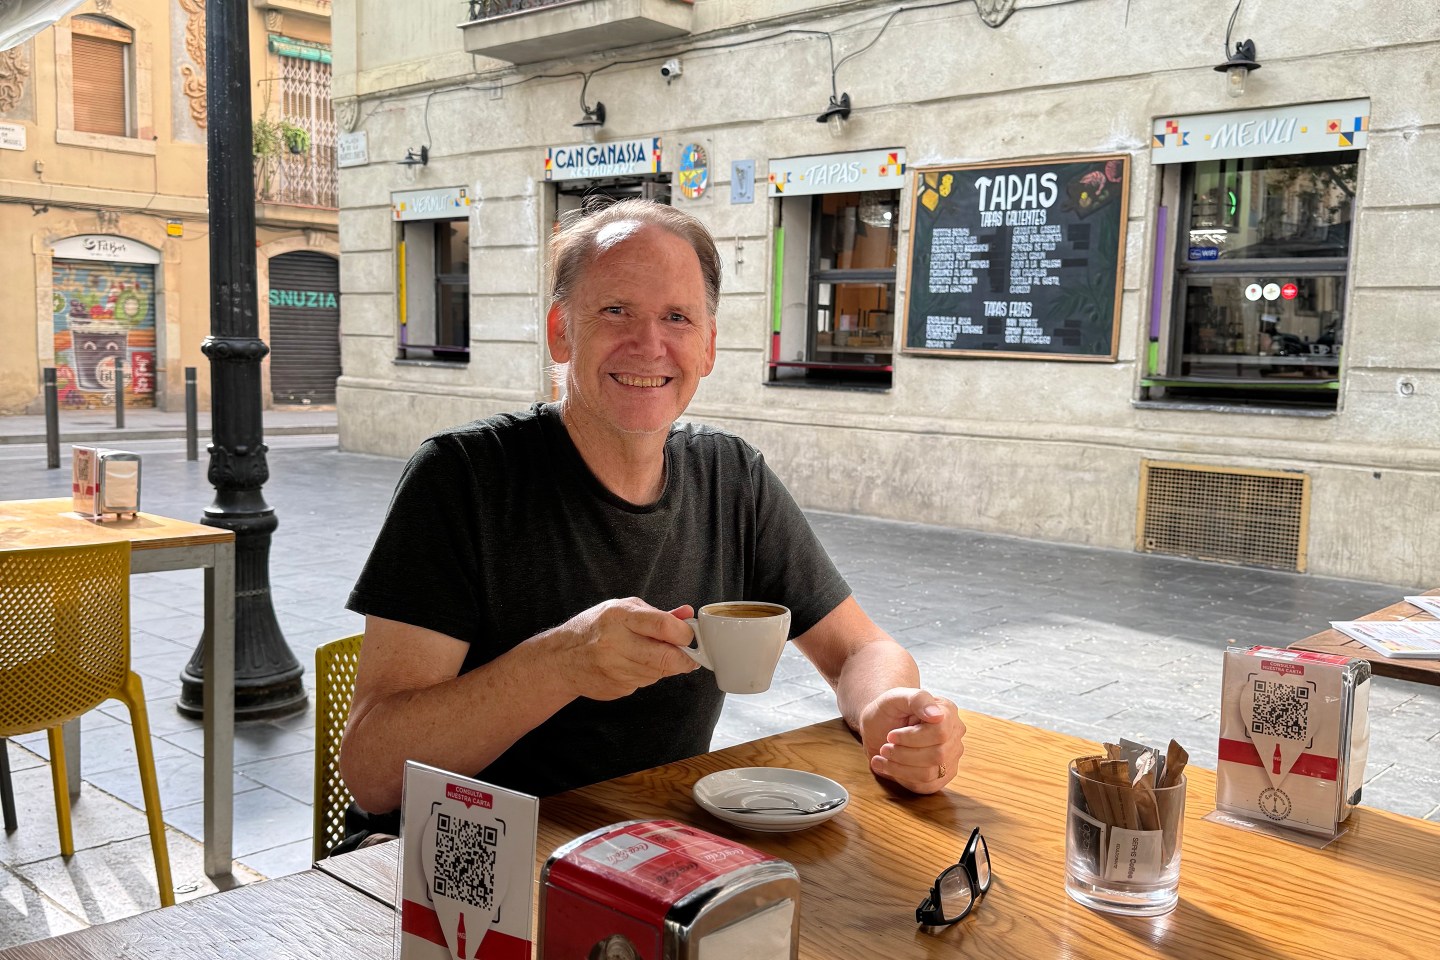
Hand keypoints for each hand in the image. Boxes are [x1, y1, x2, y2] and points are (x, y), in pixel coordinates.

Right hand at [548, 597, 699, 700]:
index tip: (690, 635)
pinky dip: (648, 674)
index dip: (685, 634)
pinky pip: (646, 682)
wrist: (560, 660)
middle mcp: (616, 644)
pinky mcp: (617, 688)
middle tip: (690, 654)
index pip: (663, 626)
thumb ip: (656, 614)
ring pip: (659, 673)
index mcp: (619, 617)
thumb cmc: (593, 628)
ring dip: (665, 666)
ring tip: (653, 653)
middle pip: (666, 657)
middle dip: (685, 658)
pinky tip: (634, 664)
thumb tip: (686, 614)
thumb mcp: (622, 609)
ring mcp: (616, 669)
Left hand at [860, 688, 964, 793]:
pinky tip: (888, 767)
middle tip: (884, 748)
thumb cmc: (889, 709)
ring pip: (929, 773)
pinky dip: (902, 779)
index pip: (940, 732)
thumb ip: (917, 699)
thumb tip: (937, 715)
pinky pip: (926, 787)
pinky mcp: (942, 776)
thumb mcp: (896, 697)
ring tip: (882, 757)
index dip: (912, 738)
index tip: (891, 736)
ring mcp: (951, 757)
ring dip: (899, 768)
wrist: (881, 725)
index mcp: (948, 712)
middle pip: (936, 755)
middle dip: (903, 754)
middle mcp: (955, 735)